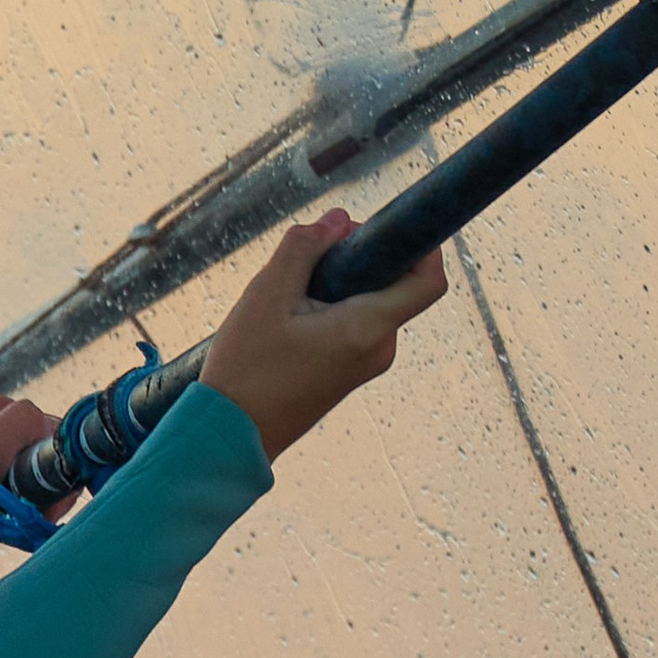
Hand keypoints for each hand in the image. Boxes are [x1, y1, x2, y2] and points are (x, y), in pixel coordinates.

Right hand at [197, 208, 447, 462]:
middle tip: (304, 263)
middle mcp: (378, 349)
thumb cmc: (245, 370)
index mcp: (367, 329)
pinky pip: (354, 324)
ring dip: (336, 285)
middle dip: (355, 260)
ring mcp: (365, 365)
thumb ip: (304, 248)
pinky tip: (286, 321)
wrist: (228, 437)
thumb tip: (338, 220)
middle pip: (391, 283)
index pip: (429, 280)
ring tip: (285, 300)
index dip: (419, 243)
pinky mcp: (348, 374)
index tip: (379, 228)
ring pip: (368, 302)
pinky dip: (330, 309)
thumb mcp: (265, 296)